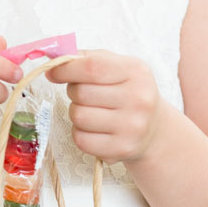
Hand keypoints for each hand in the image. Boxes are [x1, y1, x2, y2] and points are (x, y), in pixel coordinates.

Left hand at [44, 48, 162, 163]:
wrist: (154, 127)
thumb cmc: (127, 91)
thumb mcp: (117, 66)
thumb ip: (88, 58)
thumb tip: (55, 59)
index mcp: (136, 71)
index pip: (92, 67)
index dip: (65, 69)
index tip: (53, 72)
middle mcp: (138, 98)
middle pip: (81, 93)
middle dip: (73, 91)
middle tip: (82, 94)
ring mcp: (132, 126)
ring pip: (78, 116)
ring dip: (76, 113)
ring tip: (90, 111)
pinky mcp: (122, 148)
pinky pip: (81, 139)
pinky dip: (79, 133)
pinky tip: (93, 128)